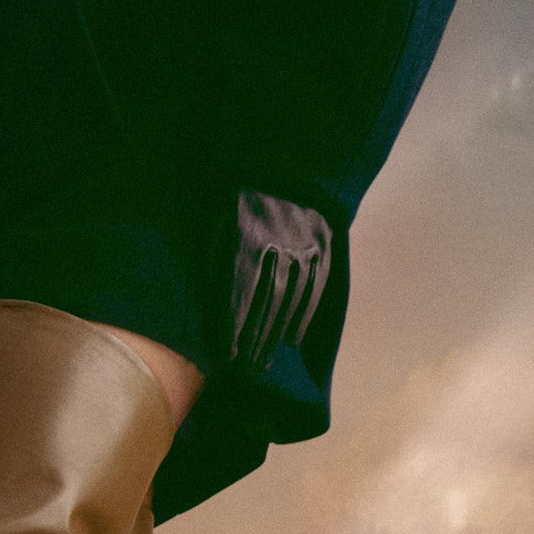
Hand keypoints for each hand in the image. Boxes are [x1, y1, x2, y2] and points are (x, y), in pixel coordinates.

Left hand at [224, 191, 332, 368]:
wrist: (282, 161)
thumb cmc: (235, 195)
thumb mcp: (213, 217)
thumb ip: (212, 258)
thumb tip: (211, 305)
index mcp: (245, 236)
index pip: (239, 294)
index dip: (233, 328)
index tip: (226, 357)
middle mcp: (278, 243)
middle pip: (265, 304)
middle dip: (254, 341)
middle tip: (245, 371)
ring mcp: (304, 245)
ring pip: (290, 299)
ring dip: (276, 335)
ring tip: (264, 362)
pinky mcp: (323, 244)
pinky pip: (314, 287)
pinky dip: (303, 315)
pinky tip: (291, 338)